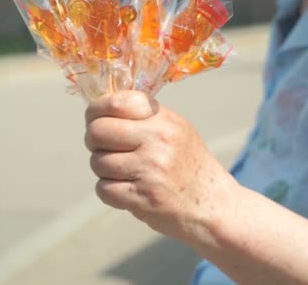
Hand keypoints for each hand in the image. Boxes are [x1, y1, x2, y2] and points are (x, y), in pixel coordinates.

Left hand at [84, 91, 236, 241]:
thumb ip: (143, 117)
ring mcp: (151, 170)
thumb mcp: (176, 130)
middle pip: (97, 131)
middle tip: (104, 148)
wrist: (214, 205)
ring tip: (123, 173)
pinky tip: (127, 190)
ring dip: (103, 170)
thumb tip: (100, 107)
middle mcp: (158, 141)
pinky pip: (104, 189)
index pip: (116, 102)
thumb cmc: (188, 165)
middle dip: (93, 141)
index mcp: (164, 120)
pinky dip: (109, 192)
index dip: (96, 110)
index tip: (96, 119)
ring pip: (98, 162)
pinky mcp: (144, 198)